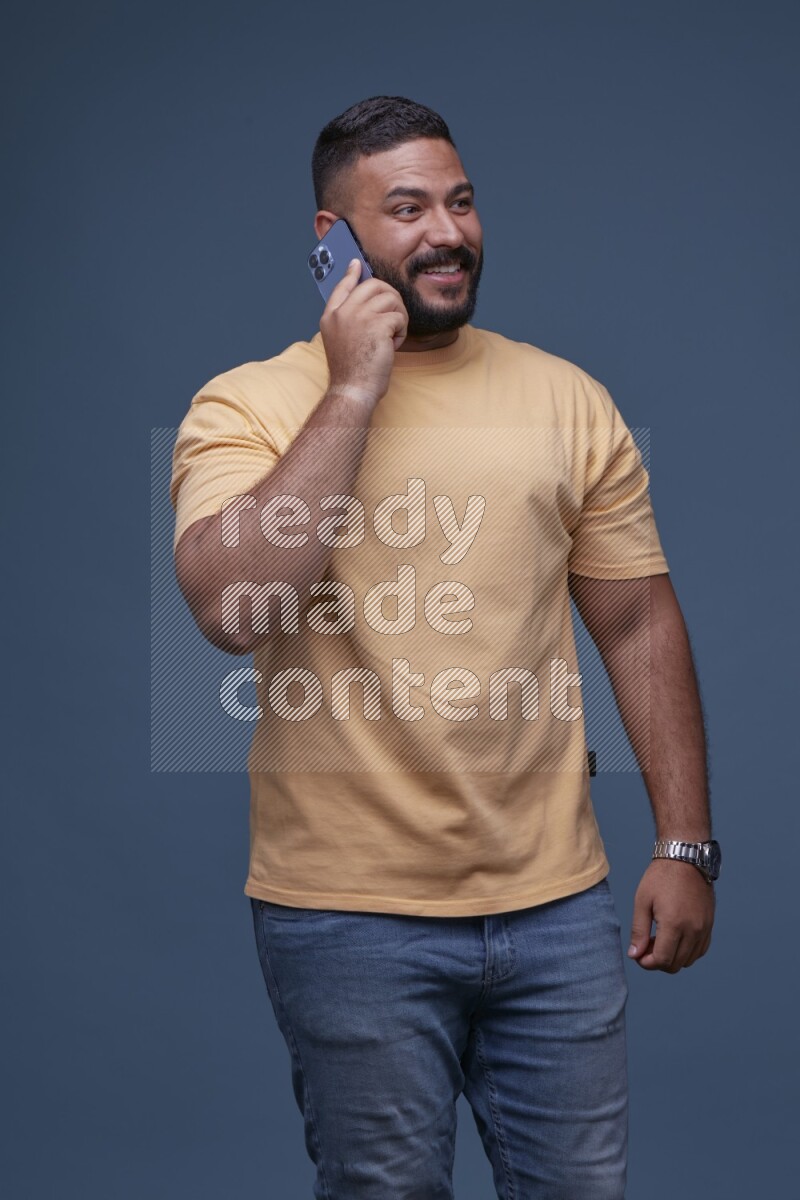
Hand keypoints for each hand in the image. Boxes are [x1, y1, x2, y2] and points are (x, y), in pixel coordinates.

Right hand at [319, 258, 408, 406]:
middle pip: (373, 285)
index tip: (357, 264)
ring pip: (390, 299)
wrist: (353, 390)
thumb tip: (368, 301)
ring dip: (398, 317)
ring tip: (392, 336)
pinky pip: (399, 317)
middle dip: (390, 297)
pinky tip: (392, 346)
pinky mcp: (376, 325)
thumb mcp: (340, 341)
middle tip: (394, 315)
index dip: (352, 274)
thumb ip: (348, 320)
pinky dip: (401, 332)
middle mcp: (342, 313)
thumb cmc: (351, 372)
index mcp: (330, 317)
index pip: (342, 286)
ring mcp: (358, 316)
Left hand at [627, 858, 714, 972]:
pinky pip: (700, 950)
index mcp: (674, 924)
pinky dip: (687, 952)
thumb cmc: (661, 877)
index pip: (662, 960)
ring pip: (689, 960)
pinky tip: (675, 938)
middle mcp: (693, 930)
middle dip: (658, 961)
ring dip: (673, 957)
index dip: (647, 963)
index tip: (638, 955)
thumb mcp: (643, 901)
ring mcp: (704, 928)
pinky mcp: (710, 925)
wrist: (685, 858)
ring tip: (660, 939)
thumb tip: (635, 955)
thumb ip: (639, 931)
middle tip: (647, 945)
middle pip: (676, 964)